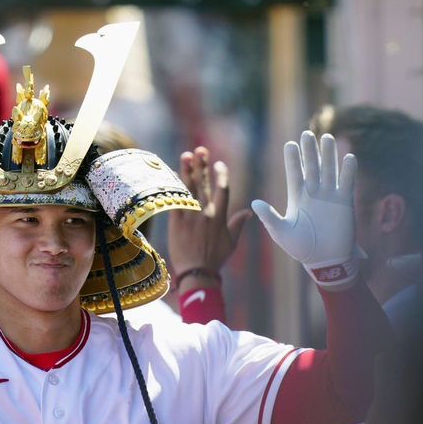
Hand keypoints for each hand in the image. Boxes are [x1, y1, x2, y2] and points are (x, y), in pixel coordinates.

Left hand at [168, 146, 251, 289]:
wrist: (196, 272)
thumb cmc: (215, 259)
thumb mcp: (231, 242)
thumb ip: (238, 224)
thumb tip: (249, 213)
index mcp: (220, 217)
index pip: (222, 189)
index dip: (221, 174)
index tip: (219, 163)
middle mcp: (205, 213)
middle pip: (203, 184)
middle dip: (202, 166)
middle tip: (200, 150)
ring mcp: (190, 217)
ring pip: (188, 190)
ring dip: (187, 171)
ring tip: (186, 156)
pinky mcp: (176, 222)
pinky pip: (175, 201)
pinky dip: (174, 188)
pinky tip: (173, 177)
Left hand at [252, 131, 358, 288]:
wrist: (324, 260)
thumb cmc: (301, 248)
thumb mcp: (281, 232)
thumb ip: (269, 217)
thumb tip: (254, 203)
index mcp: (297, 198)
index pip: (294, 174)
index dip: (293, 159)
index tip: (289, 144)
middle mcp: (314, 194)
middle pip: (312, 167)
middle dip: (310, 151)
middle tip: (307, 134)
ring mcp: (330, 197)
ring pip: (330, 170)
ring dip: (329, 155)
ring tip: (328, 138)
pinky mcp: (345, 203)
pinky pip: (347, 183)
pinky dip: (348, 171)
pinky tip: (349, 157)